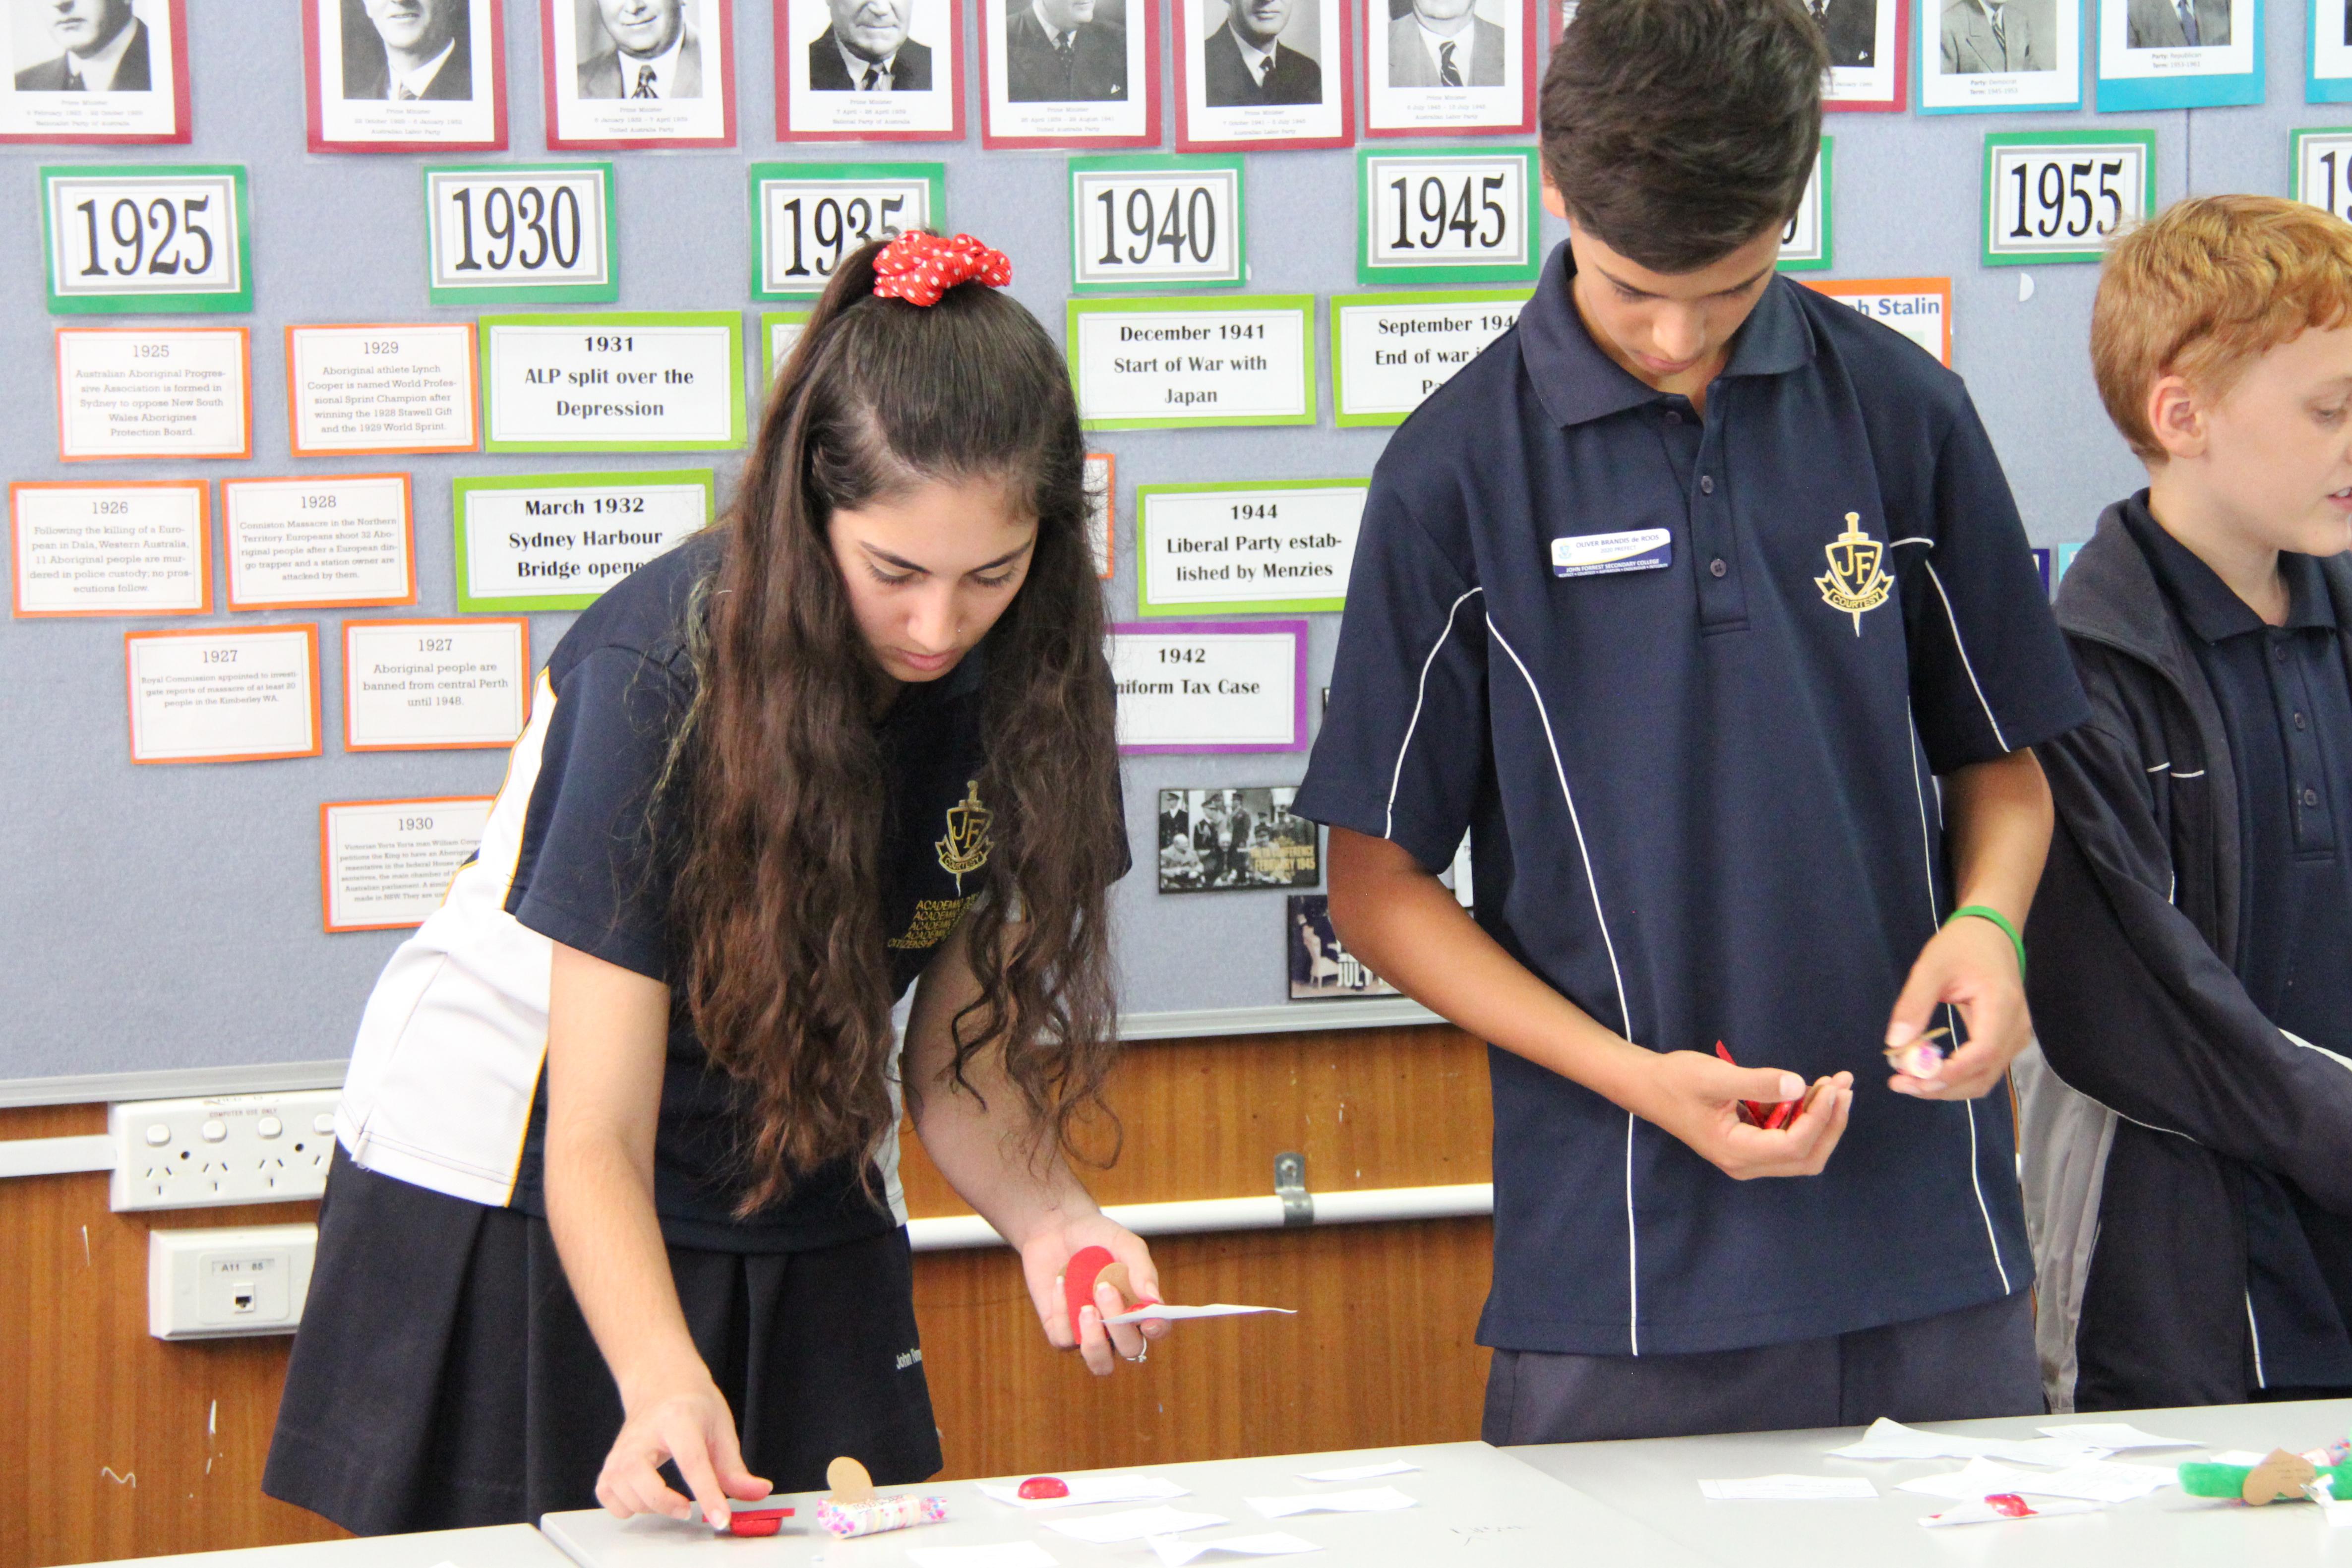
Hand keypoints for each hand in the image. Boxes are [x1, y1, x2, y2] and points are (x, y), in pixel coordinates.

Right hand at [595, 1365, 770, 1525]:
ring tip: (671, 1499)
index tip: (720, 1519)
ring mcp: (621, 1450)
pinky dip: (626, 1506)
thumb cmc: (693, 1405)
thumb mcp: (721, 1429)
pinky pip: (609, 1497)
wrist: (661, 1385)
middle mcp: (643, 1434)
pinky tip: (646, 1498)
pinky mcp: (609, 1463)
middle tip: (688, 1509)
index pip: (693, 1462)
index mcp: (679, 1420)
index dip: (708, 1494)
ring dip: (650, 1507)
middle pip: (644, 1480)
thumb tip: (760, 1492)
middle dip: (666, 1504)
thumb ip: (736, 1469)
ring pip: (625, 1492)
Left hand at [1019, 1214, 1172, 1374]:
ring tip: (1086, 1308)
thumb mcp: (1123, 1243)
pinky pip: (1064, 1340)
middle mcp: (1117, 1326)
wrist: (1056, 1228)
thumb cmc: (1095, 1237)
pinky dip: (1062, 1311)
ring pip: (1100, 1363)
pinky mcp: (1062, 1332)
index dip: (1157, 1329)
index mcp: (1139, 1305)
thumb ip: (1141, 1268)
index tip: (1148, 1317)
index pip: (1157, 1328)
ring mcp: (1090, 1332)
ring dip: (1095, 1341)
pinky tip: (1060, 1282)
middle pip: (1130, 1348)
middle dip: (1120, 1325)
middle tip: (1104, 1288)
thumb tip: (1153, 1299)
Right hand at [1623, 1050, 1853, 1179]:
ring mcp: (1748, 1157)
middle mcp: (1746, 1163)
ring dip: (1822, 1120)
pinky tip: (1813, 1091)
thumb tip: (1800, 1086)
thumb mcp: (1715, 1076)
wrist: (1648, 1086)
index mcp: (1736, 1152)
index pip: (1793, 1146)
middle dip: (1831, 1123)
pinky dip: (1807, 1118)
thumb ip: (1758, 1082)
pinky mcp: (1750, 1145)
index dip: (1819, 1118)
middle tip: (1843, 1087)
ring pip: (1802, 1152)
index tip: (1832, 1086)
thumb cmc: (1677, 1080)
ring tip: (1834, 1084)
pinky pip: (1789, 1140)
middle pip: (1807, 1158)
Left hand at [1885, 914, 2029, 1099]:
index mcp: (2002, 1006)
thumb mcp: (1931, 967)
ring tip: (1908, 1081)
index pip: (1982, 1053)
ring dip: (1947, 1086)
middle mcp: (2016, 1028)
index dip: (1949, 1073)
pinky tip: (1927, 1071)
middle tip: (1900, 1084)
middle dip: (1941, 1087)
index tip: (1911, 1079)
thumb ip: (1914, 1003)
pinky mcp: (2007, 1041)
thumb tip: (1895, 1043)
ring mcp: (2015, 1037)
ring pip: (1984, 1078)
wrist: (1990, 935)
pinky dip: (1956, 1077)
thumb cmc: (1962, 947)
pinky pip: (1984, 1069)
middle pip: (1983, 1075)